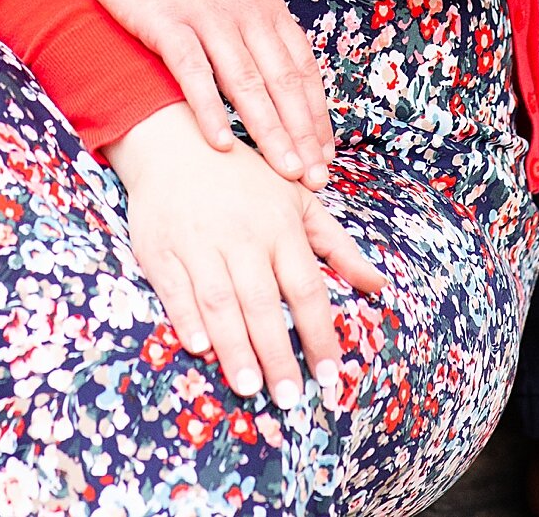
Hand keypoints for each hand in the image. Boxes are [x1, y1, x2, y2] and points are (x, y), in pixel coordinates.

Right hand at [36, 0, 334, 189]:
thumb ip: (249, 14)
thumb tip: (268, 57)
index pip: (301, 65)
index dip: (317, 113)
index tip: (326, 155)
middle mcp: (242, 6)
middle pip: (282, 80)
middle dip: (304, 134)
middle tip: (315, 180)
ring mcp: (204, 12)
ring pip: (246, 81)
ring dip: (269, 131)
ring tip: (283, 171)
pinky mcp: (164, 20)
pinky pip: (193, 72)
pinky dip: (209, 110)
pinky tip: (219, 144)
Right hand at [111, 103, 382, 406]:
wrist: (174, 140)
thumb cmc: (244, 178)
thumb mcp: (298, 199)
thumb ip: (338, 245)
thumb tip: (378, 285)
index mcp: (279, 225)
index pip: (305, 288)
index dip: (319, 334)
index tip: (330, 376)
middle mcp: (241, 234)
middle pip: (263, 302)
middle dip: (277, 353)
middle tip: (288, 399)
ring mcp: (198, 241)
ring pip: (219, 301)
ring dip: (235, 347)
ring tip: (250, 387)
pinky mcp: (160, 247)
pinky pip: (175, 288)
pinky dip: (187, 318)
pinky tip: (200, 347)